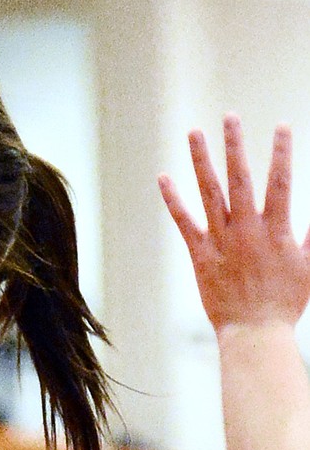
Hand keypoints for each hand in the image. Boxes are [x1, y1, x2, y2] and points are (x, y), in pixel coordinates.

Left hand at [159, 116, 309, 332]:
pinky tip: (164, 177)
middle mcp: (247, 230)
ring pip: (209, 193)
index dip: (282, 153)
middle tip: (230, 116)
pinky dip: (173, 199)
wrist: (255, 333)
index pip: (281, 182)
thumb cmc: (286, 303)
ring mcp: (222, 240)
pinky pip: (184, 221)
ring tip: (195, 133)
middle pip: (241, 178)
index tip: (282, 127)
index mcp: (277, 230)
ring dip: (201, 161)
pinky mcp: (201, 254)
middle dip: (236, 145)